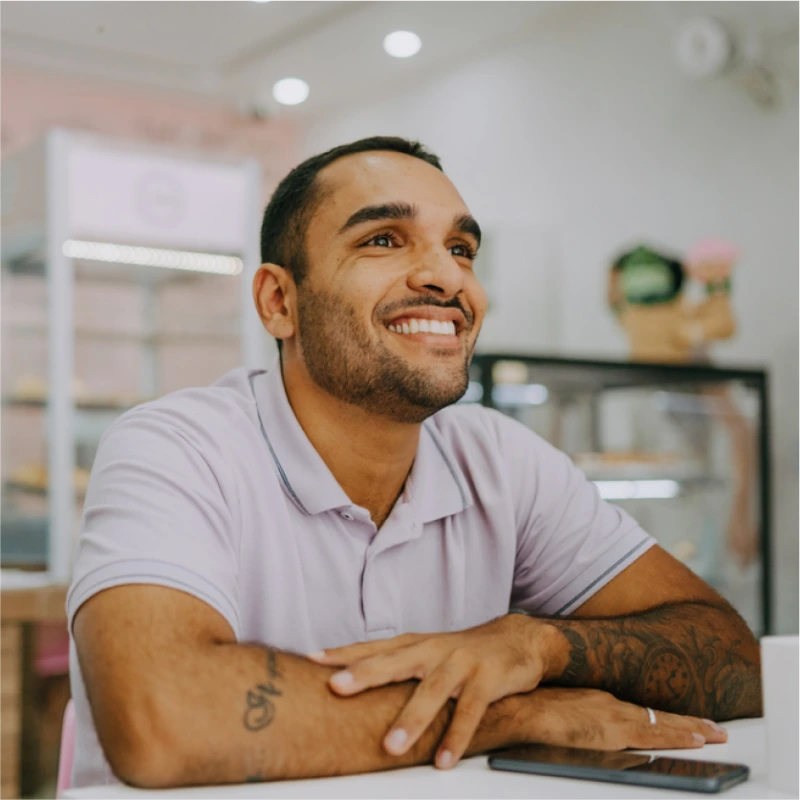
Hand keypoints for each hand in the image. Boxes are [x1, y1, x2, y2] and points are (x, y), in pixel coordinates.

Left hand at [308, 615, 559, 765]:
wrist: (516, 639)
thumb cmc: (462, 651)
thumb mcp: (427, 652)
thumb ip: (396, 664)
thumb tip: (353, 682)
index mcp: (415, 644)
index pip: (373, 647)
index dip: (343, 653)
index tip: (312, 660)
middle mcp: (433, 650)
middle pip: (395, 661)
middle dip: (365, 674)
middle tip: (337, 687)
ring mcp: (460, 663)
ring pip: (432, 690)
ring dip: (412, 719)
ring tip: (391, 747)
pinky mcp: (486, 680)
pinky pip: (470, 711)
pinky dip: (456, 736)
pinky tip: (442, 759)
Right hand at [525, 687, 727, 752]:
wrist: (515, 708)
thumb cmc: (527, 710)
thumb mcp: (554, 711)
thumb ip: (572, 718)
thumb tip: (576, 728)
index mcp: (596, 702)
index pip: (638, 712)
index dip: (664, 719)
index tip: (684, 723)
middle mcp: (609, 706)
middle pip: (656, 716)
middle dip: (688, 724)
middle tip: (716, 728)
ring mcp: (611, 718)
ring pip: (661, 725)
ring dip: (689, 730)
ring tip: (713, 734)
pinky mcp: (611, 733)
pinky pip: (653, 736)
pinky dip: (677, 737)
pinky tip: (694, 741)